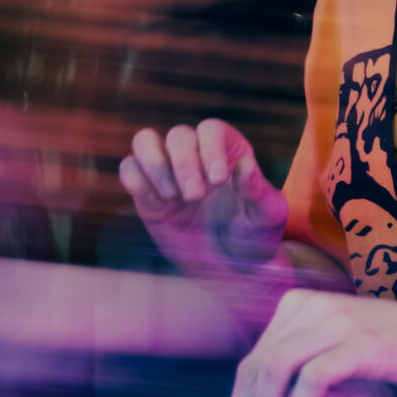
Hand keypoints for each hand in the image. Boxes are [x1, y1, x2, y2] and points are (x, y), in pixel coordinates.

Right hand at [119, 118, 287, 290]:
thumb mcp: (267, 216)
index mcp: (229, 151)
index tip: (217, 181)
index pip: (211, 129)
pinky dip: (137, 182)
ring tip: (172, 197)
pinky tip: (158, 206)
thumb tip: (245, 165)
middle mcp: (196, 153)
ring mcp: (168, 170)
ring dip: (155, 165)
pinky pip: (129, 169)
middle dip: (183, 164)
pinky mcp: (147, 191)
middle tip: (195, 197)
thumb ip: (258, 190)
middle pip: (178, 134)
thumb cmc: (254, 236)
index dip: (210, 149)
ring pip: (144, 140)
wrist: (230, 267)